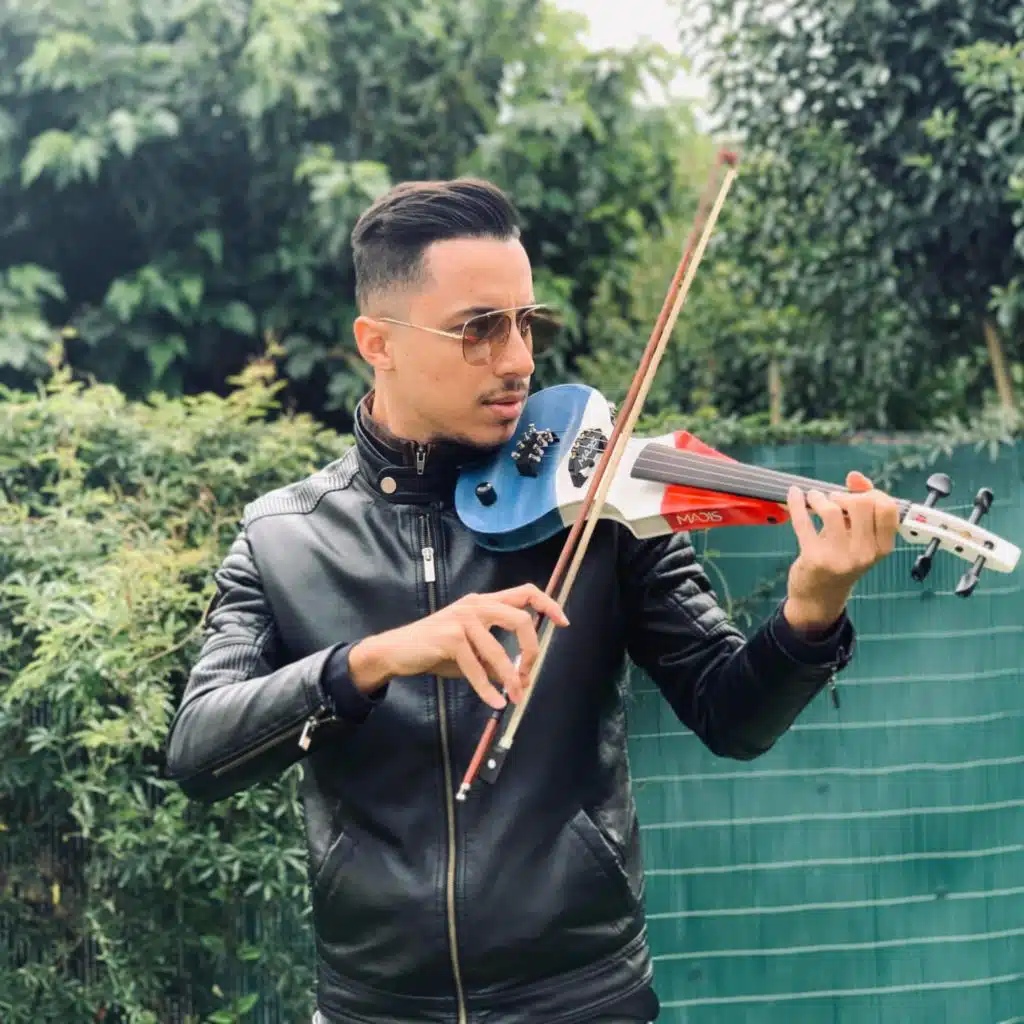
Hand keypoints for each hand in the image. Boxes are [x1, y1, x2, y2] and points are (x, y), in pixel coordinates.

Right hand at [348, 584, 568, 709]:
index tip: (564, 622)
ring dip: (511, 678)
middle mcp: (476, 605)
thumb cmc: (435, 650)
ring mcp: (462, 619)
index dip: (548, 604)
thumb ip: (495, 659)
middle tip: (529, 674)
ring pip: (499, 651)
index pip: (524, 592)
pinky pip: (477, 668)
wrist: (397, 651)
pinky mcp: (450, 638)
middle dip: (532, 651)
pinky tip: (495, 702)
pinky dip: (488, 689)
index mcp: (483, 602)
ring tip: (515, 697)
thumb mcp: (471, 652)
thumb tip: (522, 679)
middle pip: (520, 619)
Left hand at [784, 471, 900, 630]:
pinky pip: (804, 522)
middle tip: (833, 500)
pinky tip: (794, 494)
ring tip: (814, 498)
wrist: (820, 596)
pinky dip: (797, 504)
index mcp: (881, 547)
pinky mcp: (814, 558)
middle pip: (862, 504)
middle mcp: (864, 554)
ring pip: (832, 510)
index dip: (872, 493)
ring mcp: (840, 558)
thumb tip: (855, 476)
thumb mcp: (858, 537)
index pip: (887, 508)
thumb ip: (861, 506)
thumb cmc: (841, 558)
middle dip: (845, 495)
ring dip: (819, 497)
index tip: (857, 494)